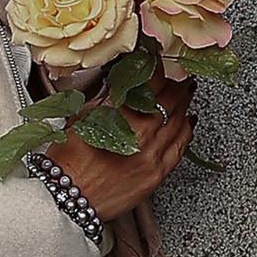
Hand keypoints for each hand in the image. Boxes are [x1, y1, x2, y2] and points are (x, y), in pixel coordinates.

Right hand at [49, 77, 191, 221]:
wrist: (66, 200)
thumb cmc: (67, 162)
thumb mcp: (81, 118)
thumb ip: (106, 99)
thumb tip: (121, 81)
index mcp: (122, 116)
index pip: (151, 81)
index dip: (158, 65)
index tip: (159, 56)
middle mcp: (142, 135)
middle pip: (170, 99)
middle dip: (177, 81)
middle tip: (180, 69)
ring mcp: (152, 156)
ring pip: (179, 121)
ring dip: (185, 101)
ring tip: (186, 89)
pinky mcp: (157, 174)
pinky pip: (181, 148)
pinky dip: (187, 130)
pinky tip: (189, 120)